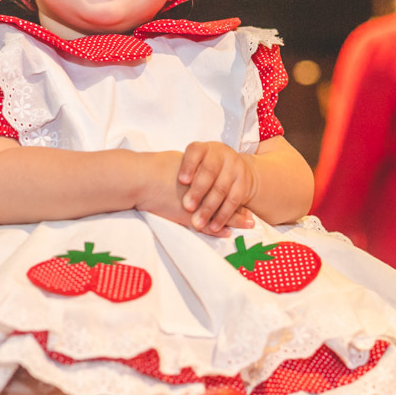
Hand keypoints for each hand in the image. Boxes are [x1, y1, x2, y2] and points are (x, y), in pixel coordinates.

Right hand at [135, 151, 252, 236]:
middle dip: (239, 209)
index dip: (235, 191)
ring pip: (219, 214)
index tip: (244, 195)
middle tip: (253, 217)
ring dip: (234, 220)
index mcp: (203, 174)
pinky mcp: (186, 216)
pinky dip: (216, 229)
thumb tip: (197, 164)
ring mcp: (196, 205)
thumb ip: (192, 166)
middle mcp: (203, 190)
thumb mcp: (179, 162)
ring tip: (249, 225)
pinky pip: (206, 225)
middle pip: (226, 200)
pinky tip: (226, 233)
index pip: (225, 184)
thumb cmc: (157, 167)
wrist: (142, 178)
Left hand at [178, 142, 259, 234]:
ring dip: (209, 208)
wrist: (235, 167)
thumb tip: (162, 181)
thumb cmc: (203, 168)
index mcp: (204, 148)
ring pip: (221, 189)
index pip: (195, 152)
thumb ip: (183, 171)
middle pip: (209, 171)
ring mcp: (234, 168)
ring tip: (198, 223)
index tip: (181, 181)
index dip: (189, 166)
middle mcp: (221, 155)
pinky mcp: (243, 183)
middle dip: (198, 191)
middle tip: (187, 207)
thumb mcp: (194, 163)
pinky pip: (233, 201)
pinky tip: (213, 227)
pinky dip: (223, 216)